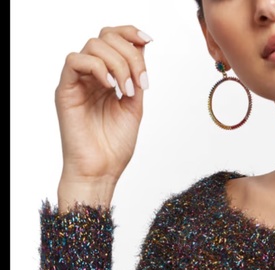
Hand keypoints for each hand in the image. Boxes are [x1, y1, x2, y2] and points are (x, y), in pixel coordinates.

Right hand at [55, 25, 151, 211]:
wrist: (102, 170)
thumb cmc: (115, 146)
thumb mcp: (134, 107)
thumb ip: (136, 79)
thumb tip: (142, 49)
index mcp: (108, 78)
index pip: (113, 40)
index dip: (130, 33)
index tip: (149, 41)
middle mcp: (91, 76)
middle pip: (105, 37)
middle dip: (129, 54)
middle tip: (140, 82)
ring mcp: (78, 82)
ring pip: (93, 46)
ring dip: (118, 64)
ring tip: (126, 90)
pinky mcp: (66, 90)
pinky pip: (75, 61)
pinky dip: (98, 68)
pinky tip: (111, 87)